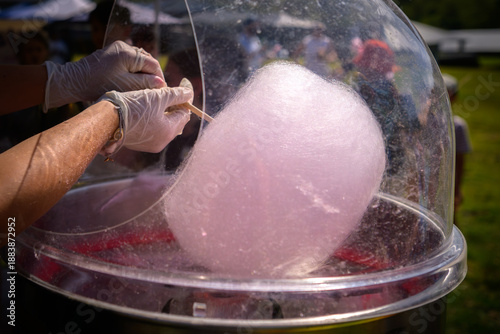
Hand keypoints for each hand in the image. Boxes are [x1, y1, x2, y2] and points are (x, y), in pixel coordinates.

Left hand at [44, 41, 165, 110]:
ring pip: (140, 60)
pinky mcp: (113, 52)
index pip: (152, 64)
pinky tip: (136, 80)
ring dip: (145, 72)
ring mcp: (118, 48)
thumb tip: (161, 83)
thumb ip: (144, 83)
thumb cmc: (99, 85)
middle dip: (153, 75)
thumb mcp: (125, 86)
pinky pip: (131, 60)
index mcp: (128, 53)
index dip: (159, 78)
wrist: (75, 80)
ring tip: (147, 87)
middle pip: (147, 60)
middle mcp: (124, 46)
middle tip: (156, 90)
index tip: (162, 90)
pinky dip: (136, 70)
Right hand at [99, 86, 192, 153]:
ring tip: (158, 96)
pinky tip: (146, 106)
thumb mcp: (158, 97)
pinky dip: (152, 117)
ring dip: (164, 110)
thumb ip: (176, 95)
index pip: (185, 113)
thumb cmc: (133, 107)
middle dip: (175, 104)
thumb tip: (189, 93)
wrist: (104, 119)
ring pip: (163, 124)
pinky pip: (151, 128)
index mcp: (169, 132)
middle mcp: (161, 142)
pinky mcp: (136, 142)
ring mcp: (148, 144)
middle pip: (175, 120)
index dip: (185, 97)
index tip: (184, 83)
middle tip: (171, 89)